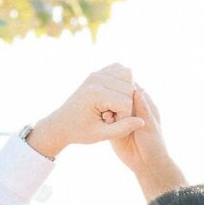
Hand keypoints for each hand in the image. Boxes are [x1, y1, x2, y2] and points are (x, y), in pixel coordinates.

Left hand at [25, 63, 144, 162]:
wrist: (61, 122)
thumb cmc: (79, 131)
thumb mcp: (101, 135)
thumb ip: (122, 129)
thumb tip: (142, 121)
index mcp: (96, 94)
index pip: (127, 103)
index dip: (124, 117)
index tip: (110, 124)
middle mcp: (96, 79)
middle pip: (130, 88)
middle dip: (126, 104)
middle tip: (111, 116)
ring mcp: (96, 73)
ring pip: (128, 74)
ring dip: (126, 92)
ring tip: (113, 106)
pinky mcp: (97, 71)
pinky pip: (120, 69)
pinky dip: (123, 81)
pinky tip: (115, 95)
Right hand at [111, 83, 185, 197]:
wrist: (146, 164)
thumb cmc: (153, 144)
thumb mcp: (149, 125)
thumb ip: (142, 108)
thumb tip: (137, 89)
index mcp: (144, 105)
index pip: (133, 89)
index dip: (125, 86)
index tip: (117, 86)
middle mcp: (131, 110)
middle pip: (119, 97)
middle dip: (113, 97)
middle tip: (110, 101)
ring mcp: (122, 119)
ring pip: (111, 108)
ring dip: (107, 108)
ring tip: (108, 114)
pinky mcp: (114, 128)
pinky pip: (107, 120)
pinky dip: (104, 119)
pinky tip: (104, 121)